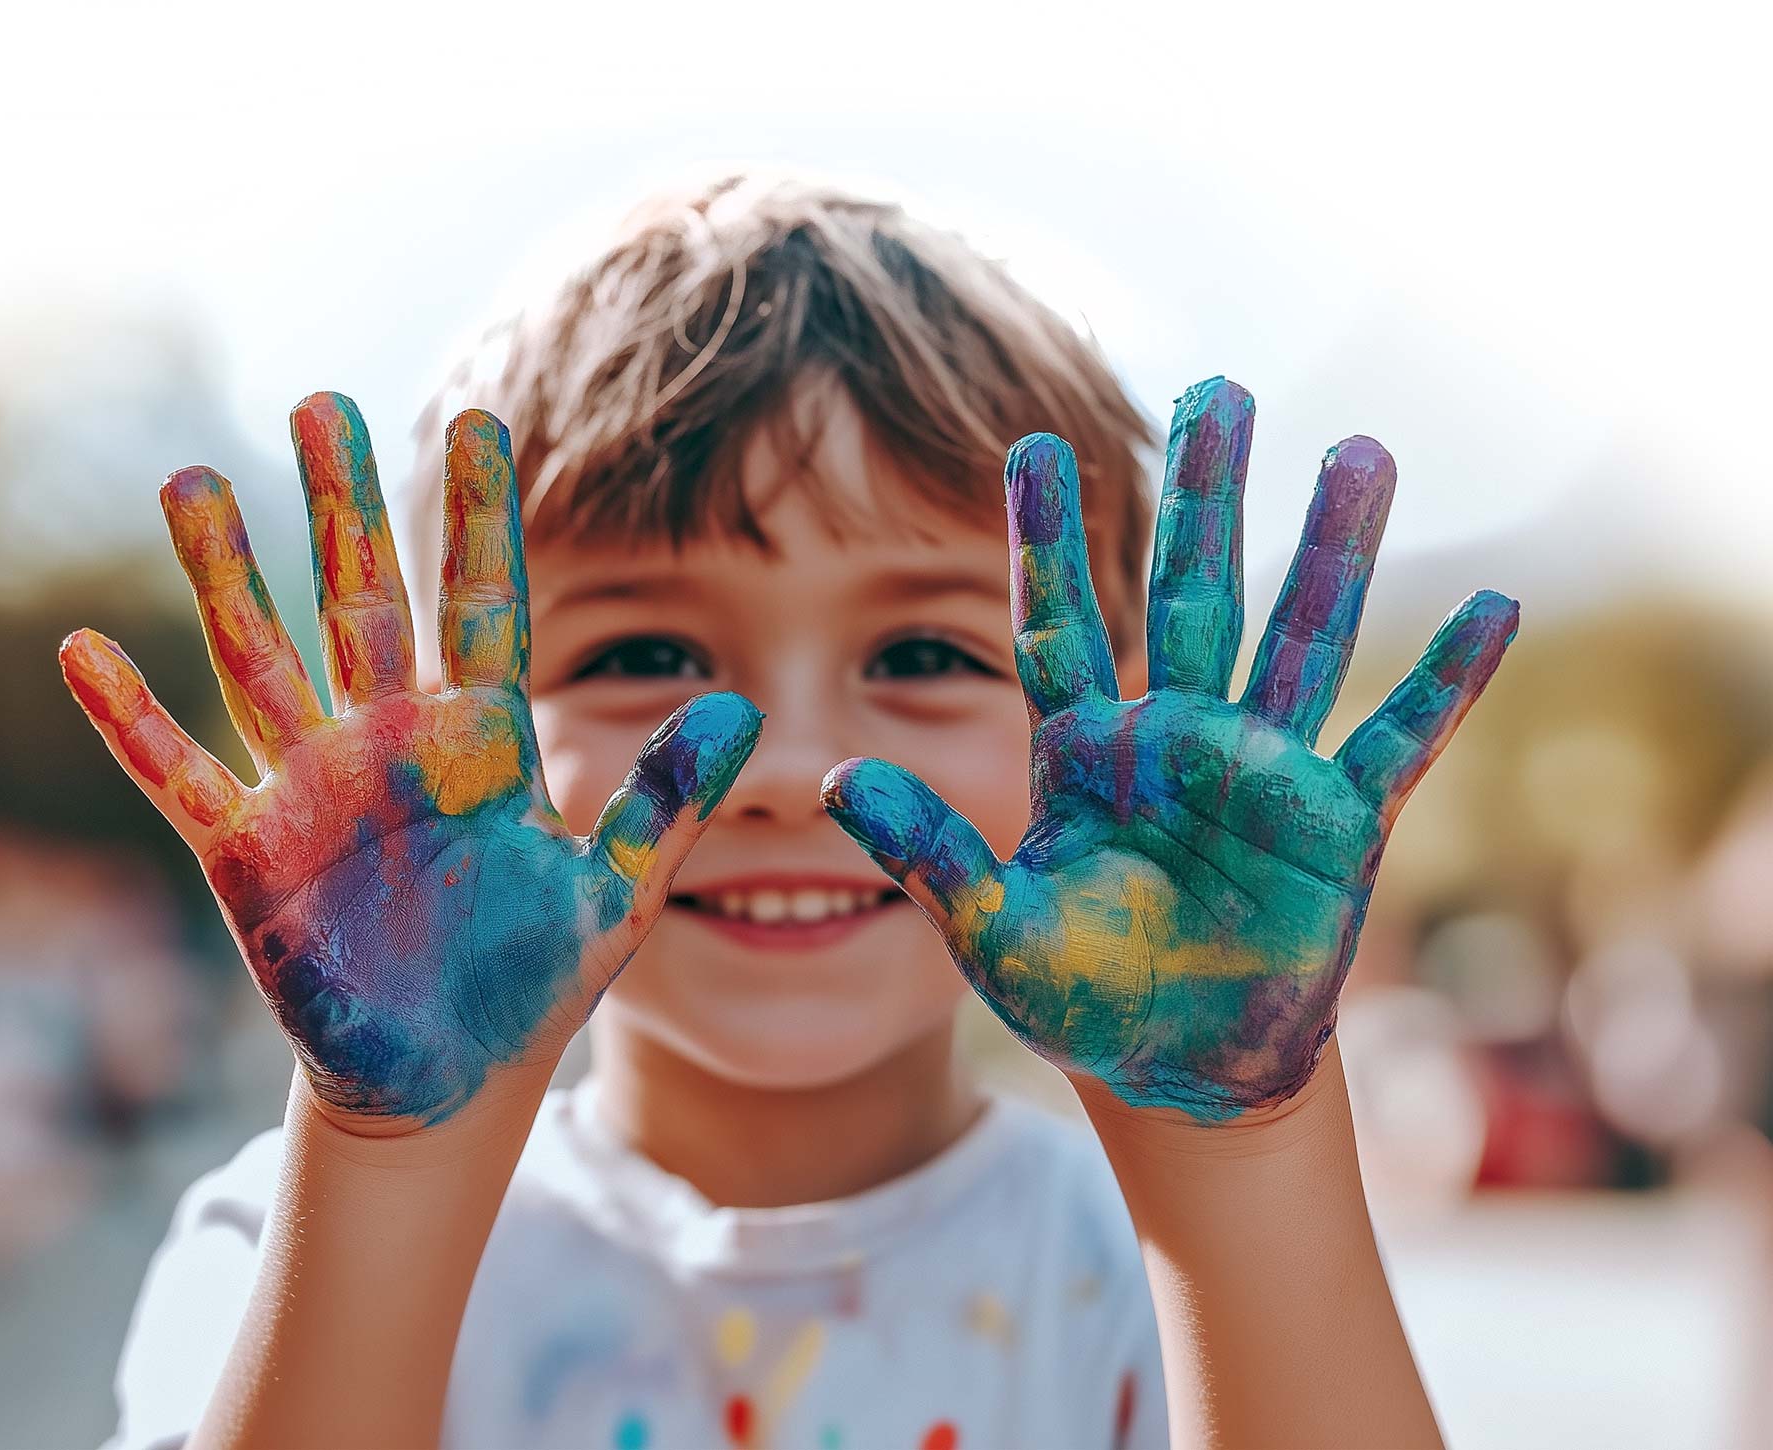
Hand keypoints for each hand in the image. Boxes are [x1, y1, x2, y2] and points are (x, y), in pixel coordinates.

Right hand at [59, 395, 759, 1129]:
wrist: (446, 1082)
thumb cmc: (532, 985)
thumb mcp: (615, 891)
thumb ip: (668, 800)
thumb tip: (746, 709)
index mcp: (481, 742)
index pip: (480, 604)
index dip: (479, 518)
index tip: (482, 420)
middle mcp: (390, 744)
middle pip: (361, 601)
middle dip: (342, 507)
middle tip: (319, 403)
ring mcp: (312, 790)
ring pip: (262, 659)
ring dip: (225, 575)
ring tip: (191, 479)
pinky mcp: (249, 855)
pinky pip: (182, 776)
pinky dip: (133, 722)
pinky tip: (82, 651)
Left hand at [823, 377, 1515, 1122]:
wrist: (1175, 1073)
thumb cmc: (1080, 1000)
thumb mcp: (986, 930)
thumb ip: (924, 850)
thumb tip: (828, 780)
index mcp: (1086, 754)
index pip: (1059, 622)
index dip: (1047, 537)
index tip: (1033, 443)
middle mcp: (1177, 740)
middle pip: (1195, 591)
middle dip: (1206, 492)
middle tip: (1218, 385)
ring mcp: (1261, 774)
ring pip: (1302, 638)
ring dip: (1333, 549)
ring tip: (1360, 449)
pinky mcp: (1335, 828)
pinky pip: (1397, 743)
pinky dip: (1446, 684)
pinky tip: (1493, 608)